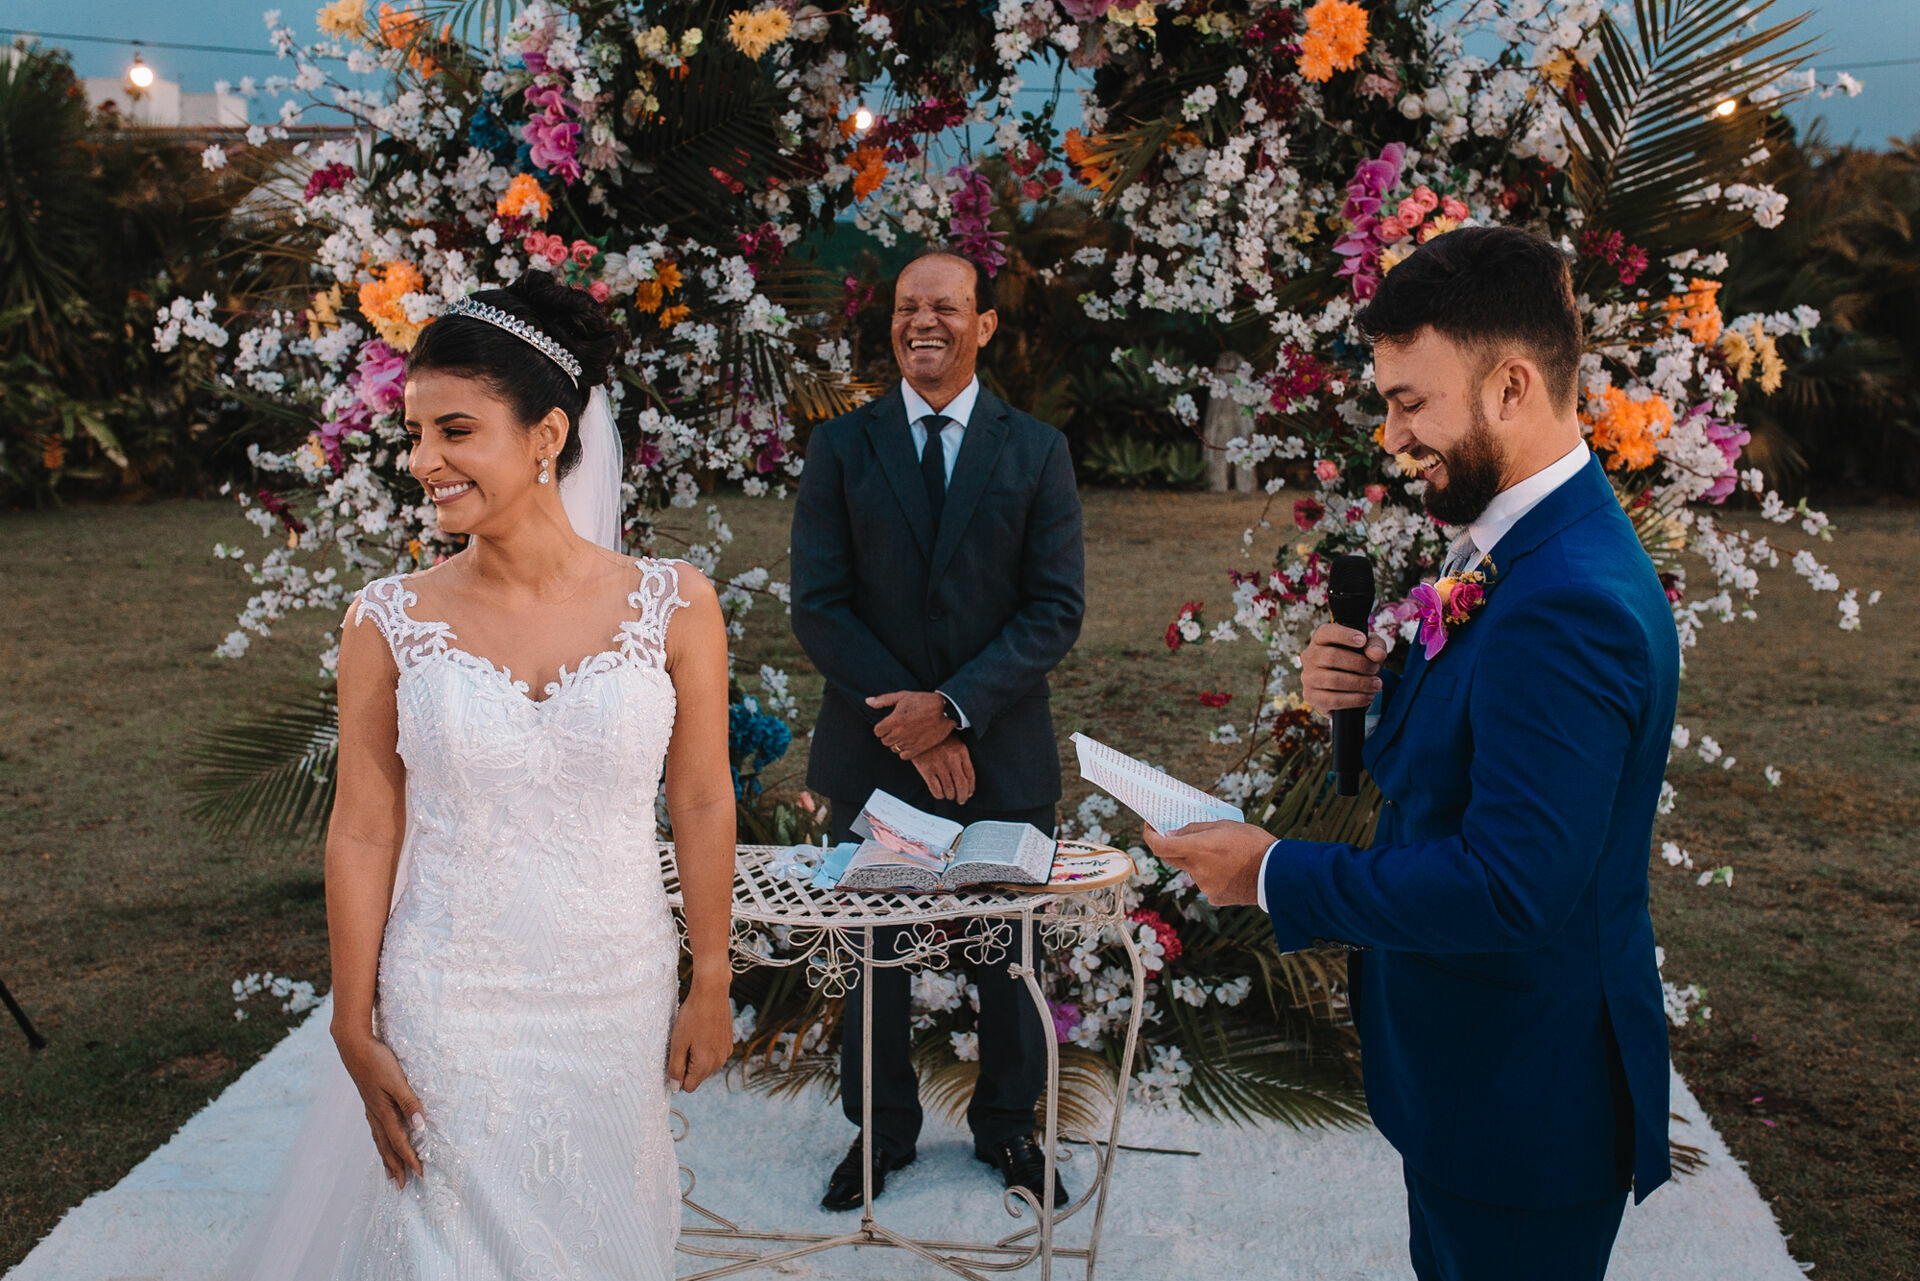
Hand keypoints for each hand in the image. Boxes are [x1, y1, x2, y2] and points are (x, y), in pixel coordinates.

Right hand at [334, 1029, 425, 1187]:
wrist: (353, 1045)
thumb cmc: (377, 1060)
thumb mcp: (397, 1080)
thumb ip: (409, 1102)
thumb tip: (420, 1127)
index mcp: (383, 1111)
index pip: (399, 1141)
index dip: (410, 1158)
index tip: (420, 1174)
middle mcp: (375, 1114)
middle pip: (387, 1146)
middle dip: (396, 1166)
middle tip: (403, 1186)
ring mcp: (370, 1109)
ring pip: (380, 1140)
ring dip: (387, 1158)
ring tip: (391, 1175)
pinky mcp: (369, 1102)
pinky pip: (376, 1130)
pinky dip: (380, 1143)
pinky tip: (382, 1143)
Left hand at [667, 982, 732, 1093]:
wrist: (712, 992)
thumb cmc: (692, 1016)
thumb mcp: (677, 1043)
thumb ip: (676, 1068)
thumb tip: (676, 1088)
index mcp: (706, 1064)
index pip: (688, 1087)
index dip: (678, 1075)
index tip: (676, 1056)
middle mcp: (719, 1062)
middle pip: (698, 1077)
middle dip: (688, 1065)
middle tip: (684, 1043)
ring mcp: (726, 1052)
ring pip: (706, 1066)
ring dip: (697, 1057)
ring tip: (694, 1036)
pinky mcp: (729, 1043)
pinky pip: (714, 1055)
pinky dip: (707, 1048)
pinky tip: (703, 1031)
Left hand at [867, 689, 955, 759]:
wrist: (946, 710)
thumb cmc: (923, 701)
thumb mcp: (903, 696)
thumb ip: (883, 700)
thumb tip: (867, 701)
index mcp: (894, 720)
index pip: (877, 731)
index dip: (881, 727)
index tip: (887, 724)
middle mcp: (900, 733)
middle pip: (884, 741)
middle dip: (888, 735)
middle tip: (896, 728)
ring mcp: (909, 742)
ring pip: (894, 748)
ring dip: (896, 742)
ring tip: (904, 735)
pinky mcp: (918, 748)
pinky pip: (903, 756)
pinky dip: (904, 751)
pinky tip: (909, 743)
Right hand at [912, 735, 975, 804]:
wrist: (917, 729)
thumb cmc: (937, 738)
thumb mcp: (954, 742)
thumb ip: (961, 758)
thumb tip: (967, 782)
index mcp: (961, 751)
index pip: (970, 775)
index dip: (971, 788)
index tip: (969, 793)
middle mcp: (952, 759)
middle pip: (962, 786)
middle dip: (962, 796)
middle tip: (961, 800)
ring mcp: (939, 765)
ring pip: (949, 790)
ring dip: (950, 796)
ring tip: (949, 795)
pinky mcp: (926, 769)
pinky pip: (936, 790)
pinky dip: (939, 795)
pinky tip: (939, 793)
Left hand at [1142, 819, 1274, 906]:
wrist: (1278, 874)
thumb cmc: (1253, 843)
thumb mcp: (1224, 825)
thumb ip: (1195, 830)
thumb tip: (1173, 834)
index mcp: (1196, 849)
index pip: (1159, 847)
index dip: (1149, 836)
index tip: (1150, 827)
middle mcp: (1196, 870)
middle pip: (1172, 858)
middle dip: (1173, 847)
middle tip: (1182, 836)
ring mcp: (1204, 886)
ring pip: (1193, 870)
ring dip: (1201, 862)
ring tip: (1226, 854)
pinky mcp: (1215, 897)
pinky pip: (1207, 884)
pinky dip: (1214, 876)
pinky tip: (1232, 870)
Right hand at [1300, 623, 1389, 718]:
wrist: (1347, 688)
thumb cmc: (1358, 660)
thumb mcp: (1370, 648)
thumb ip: (1376, 646)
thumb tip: (1376, 654)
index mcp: (1320, 639)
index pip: (1326, 632)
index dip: (1344, 635)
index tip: (1363, 640)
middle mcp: (1310, 656)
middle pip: (1331, 656)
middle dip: (1359, 664)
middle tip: (1375, 669)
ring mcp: (1308, 677)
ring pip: (1333, 680)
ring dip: (1360, 683)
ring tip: (1377, 684)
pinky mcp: (1311, 696)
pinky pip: (1333, 699)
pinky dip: (1355, 699)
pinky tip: (1368, 697)